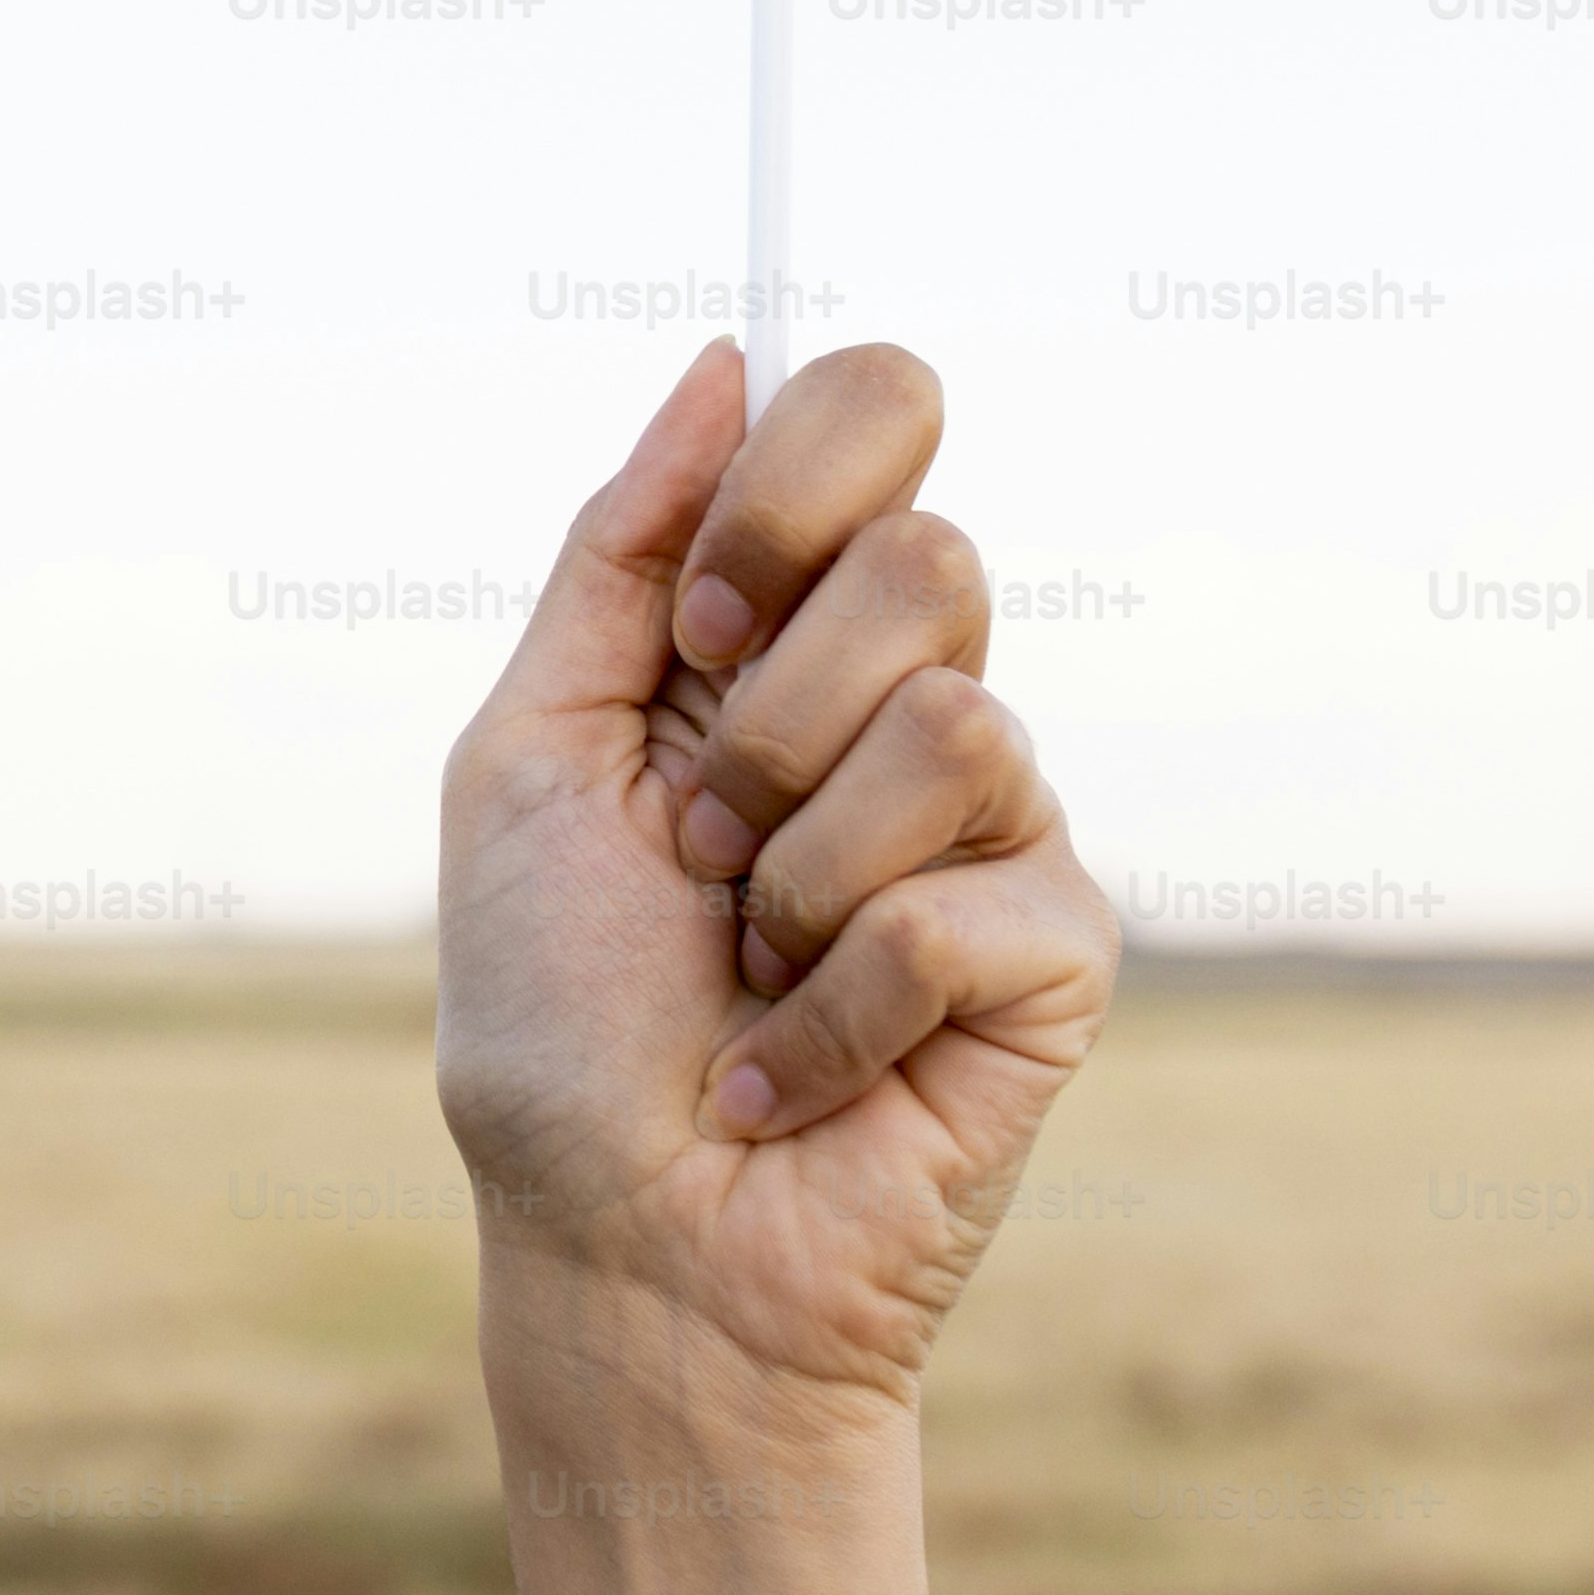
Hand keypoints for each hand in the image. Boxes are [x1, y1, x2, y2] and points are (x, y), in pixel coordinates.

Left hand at [433, 340, 1115, 1443]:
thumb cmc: (557, 1019)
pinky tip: (793, 1073)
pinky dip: (831, 1007)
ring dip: (792, 870)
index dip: (799, 481)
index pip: (878, 412)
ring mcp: (999, 824)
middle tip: (699, 843)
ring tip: (747, 966)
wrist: (619, 1241)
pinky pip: (957, 904)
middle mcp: (908, 700)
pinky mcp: (1063, 952)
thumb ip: (625, 552)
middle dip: (769, 712)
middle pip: (930, 550)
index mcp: (783, 630)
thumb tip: (725, 354)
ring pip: (954, 719)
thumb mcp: (530, 751)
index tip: (706, 624)